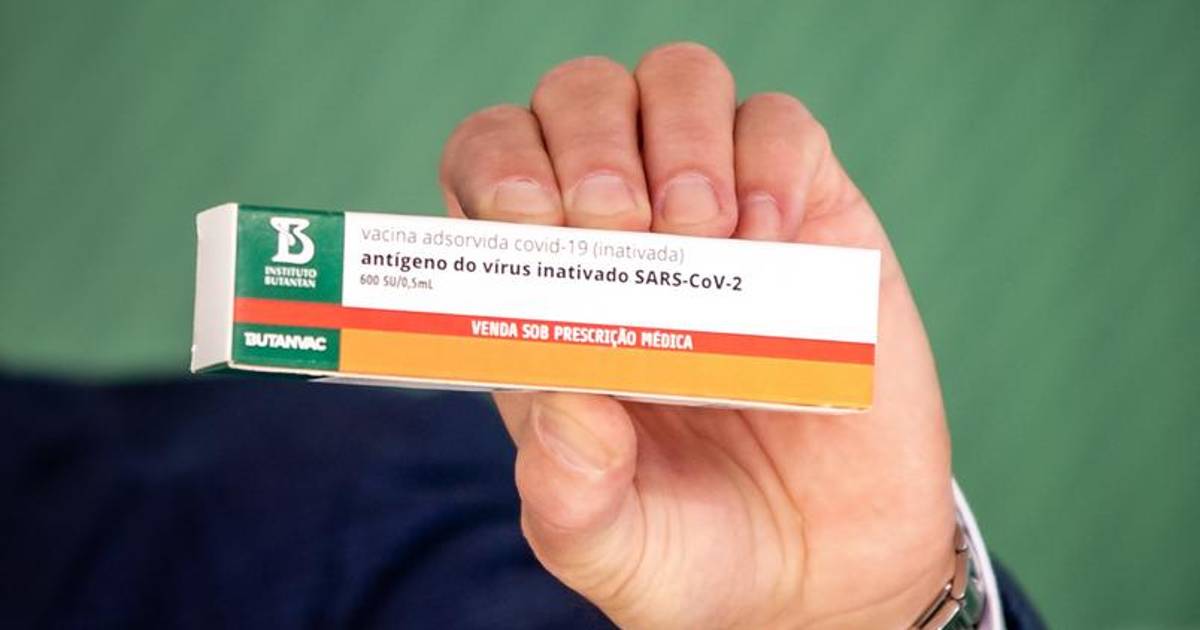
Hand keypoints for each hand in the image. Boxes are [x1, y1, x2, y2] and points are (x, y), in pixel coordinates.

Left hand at [439, 43, 954, 628]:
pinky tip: (769, 242)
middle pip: (577, 99)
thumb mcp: (609, 549)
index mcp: (549, 297)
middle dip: (585, 141)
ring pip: (676, 81)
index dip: (497, 169)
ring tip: (700, 233)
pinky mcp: (811, 218)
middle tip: (619, 225)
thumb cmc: (695, 551)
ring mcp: (721, 216)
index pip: (491, 170)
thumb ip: (568, 497)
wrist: (826, 574)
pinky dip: (769, 161)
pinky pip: (783, 127)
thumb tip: (562, 401)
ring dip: (677, 133)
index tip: (530, 223)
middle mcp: (626, 237)